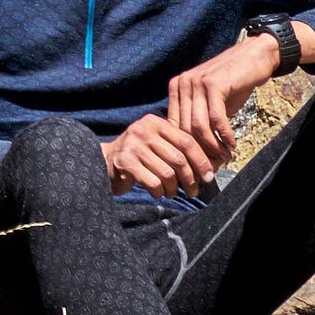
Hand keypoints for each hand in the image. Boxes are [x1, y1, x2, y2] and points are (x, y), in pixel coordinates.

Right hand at [103, 113, 219, 198]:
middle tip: (193, 191)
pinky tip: (158, 193)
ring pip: (167, 173)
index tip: (209, 176)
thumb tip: (208, 167)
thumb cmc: (139, 154)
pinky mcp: (124, 162)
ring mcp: (132, 145)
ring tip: (172, 192)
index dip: (201, 160)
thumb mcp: (156, 142)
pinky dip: (159, 192)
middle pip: (178, 159)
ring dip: (173, 188)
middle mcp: (143, 130)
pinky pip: (152, 182)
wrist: (104, 161)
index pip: (186, 141)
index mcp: (155, 122)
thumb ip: (177, 146)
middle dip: (190, 179)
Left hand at [168, 36, 283, 161]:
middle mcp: (182, 84)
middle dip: (198, 151)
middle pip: (185, 128)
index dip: (185, 148)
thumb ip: (201, 121)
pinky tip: (232, 143)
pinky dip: (224, 134)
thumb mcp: (211, 102)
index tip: (197, 164)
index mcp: (177, 88)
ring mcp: (196, 83)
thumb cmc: (233, 82)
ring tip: (224, 157)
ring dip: (212, 146)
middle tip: (212, 167)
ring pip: (198, 126)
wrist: (254, 56)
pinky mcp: (213, 84)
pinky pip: (215, 118)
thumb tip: (198, 154)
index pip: (175, 126)